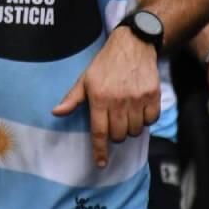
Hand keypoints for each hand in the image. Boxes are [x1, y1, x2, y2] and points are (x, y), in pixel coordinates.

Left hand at [53, 26, 159, 168]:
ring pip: (135, 130)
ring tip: (127, 114)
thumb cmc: (106, 63)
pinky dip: (146, 120)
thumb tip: (56, 113)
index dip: (100, 150)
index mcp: (99, 98)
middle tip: (114, 123)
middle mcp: (118, 100)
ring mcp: (137, 98)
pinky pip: (151, 120)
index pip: (99, 132)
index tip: (101, 163)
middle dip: (116, 135)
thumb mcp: (85, 78)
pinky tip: (140, 109)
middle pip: (119, 135)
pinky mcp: (152, 95)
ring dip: (131, 128)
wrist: (133, 44)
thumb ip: (72, 98)